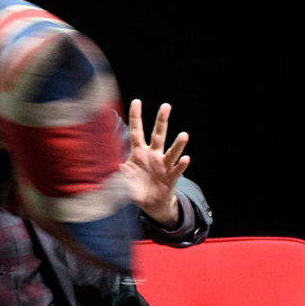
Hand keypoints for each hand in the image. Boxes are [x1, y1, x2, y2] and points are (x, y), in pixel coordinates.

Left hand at [120, 99, 188, 226]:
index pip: (137, 131)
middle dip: (161, 121)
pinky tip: (185, 158)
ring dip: (178, 144)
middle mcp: (153, 155)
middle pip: (158, 135)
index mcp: (139, 153)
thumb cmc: (136, 188)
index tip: (137, 101)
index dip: (136, 117)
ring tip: (184, 135)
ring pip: (171, 151)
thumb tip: (119, 166)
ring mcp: (163, 165)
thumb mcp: (123, 181)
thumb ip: (120, 174)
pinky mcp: (171, 177)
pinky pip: (177, 169)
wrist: (151, 204)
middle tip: (166, 106)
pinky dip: (181, 164)